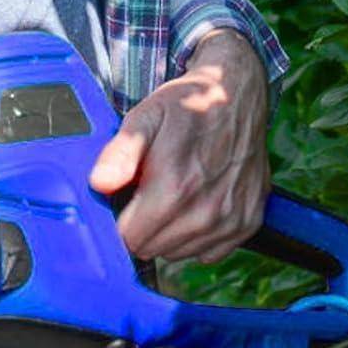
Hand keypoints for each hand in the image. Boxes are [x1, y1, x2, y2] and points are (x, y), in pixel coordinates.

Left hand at [88, 29, 270, 264]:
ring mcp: (231, 221)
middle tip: (151, 189)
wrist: (235, 93)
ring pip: (180, 253)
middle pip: (153, 249)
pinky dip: (199, 236)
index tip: (129, 196)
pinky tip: (197, 203)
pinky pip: (210, 252)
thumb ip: (120, 154)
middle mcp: (206, 213)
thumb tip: (99, 184)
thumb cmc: (187, 104)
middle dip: (144, 225)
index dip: (122, 219)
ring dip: (171, 232)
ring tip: (176, 192)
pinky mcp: (248, 223)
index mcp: (174, 189)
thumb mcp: (144, 117)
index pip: (130, 239)